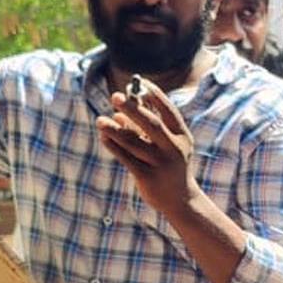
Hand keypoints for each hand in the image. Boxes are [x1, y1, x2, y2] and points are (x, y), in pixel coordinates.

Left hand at [97, 84, 196, 213]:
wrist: (180, 199)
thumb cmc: (170, 165)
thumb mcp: (167, 145)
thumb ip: (147, 128)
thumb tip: (120, 111)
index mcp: (182, 136)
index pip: (168, 111)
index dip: (155, 96)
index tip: (140, 83)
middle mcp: (173, 149)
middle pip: (151, 124)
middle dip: (132, 108)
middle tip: (115, 96)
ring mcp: (161, 164)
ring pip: (134, 143)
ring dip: (115, 130)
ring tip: (100, 121)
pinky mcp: (147, 177)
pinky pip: (127, 159)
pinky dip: (114, 146)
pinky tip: (104, 137)